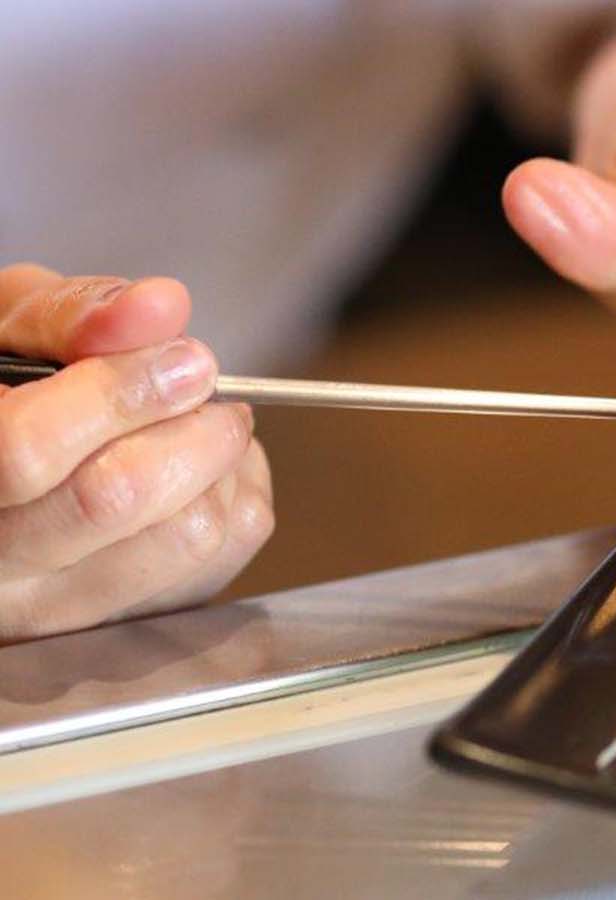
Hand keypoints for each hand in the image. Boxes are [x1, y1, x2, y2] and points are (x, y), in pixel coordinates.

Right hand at [0, 264, 273, 640]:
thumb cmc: (1, 391)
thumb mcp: (5, 333)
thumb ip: (70, 315)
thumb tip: (159, 308)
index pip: (27, 449)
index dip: (121, 394)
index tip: (183, 359)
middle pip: (115, 499)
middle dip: (191, 425)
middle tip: (205, 382)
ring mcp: (53, 612)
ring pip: (184, 539)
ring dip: (225, 464)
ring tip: (206, 420)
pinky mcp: (122, 627)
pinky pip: (219, 566)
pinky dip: (240, 503)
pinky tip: (209, 471)